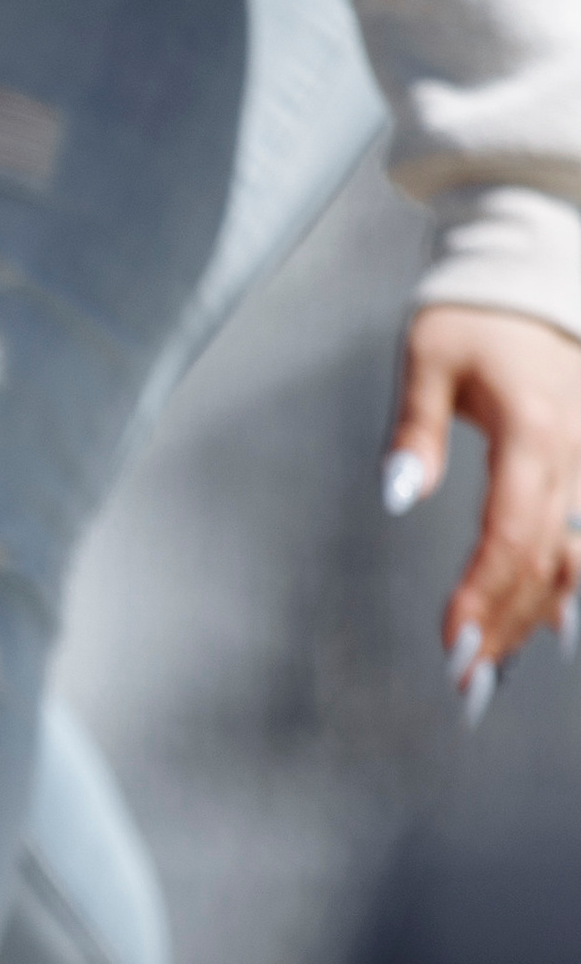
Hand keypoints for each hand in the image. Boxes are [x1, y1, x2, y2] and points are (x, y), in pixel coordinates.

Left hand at [383, 304, 580, 720]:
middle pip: (545, 556)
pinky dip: (562, 586)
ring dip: (532, 615)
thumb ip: (414, 431)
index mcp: (534, 427)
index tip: (451, 638)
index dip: (484, 589)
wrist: (534, 283)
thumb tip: (399, 497)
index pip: (511, 527)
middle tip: (462, 679)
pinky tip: (540, 629)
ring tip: (488, 670)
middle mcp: (578, 452)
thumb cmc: (474, 320)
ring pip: (573, 556)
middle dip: (504, 620)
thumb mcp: (427, 360)